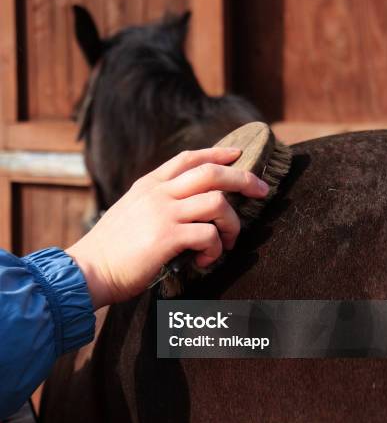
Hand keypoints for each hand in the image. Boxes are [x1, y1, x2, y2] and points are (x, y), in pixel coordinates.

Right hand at [66, 147, 268, 308]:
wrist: (88, 269)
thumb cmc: (111, 247)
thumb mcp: (131, 210)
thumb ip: (156, 201)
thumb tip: (187, 205)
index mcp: (150, 185)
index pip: (189, 158)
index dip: (218, 153)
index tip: (238, 155)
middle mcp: (159, 193)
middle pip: (212, 173)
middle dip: (244, 179)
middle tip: (262, 191)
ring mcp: (163, 213)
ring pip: (217, 203)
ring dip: (232, 225)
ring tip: (226, 243)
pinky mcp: (167, 237)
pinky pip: (208, 236)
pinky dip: (215, 249)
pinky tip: (205, 260)